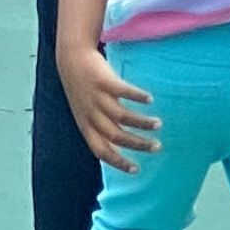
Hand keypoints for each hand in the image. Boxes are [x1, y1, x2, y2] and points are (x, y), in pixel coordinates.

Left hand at [60, 41, 158, 170]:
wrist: (71, 59)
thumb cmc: (83, 90)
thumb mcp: (86, 114)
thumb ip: (101, 130)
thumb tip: (118, 150)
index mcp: (86, 126)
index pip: (101, 150)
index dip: (118, 162)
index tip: (136, 170)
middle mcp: (91, 114)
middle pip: (116, 136)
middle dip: (138, 144)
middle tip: (157, 147)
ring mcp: (97, 97)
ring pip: (122, 116)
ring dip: (142, 122)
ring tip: (158, 125)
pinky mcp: (103, 80)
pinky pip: (122, 91)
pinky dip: (137, 96)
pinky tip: (149, 99)